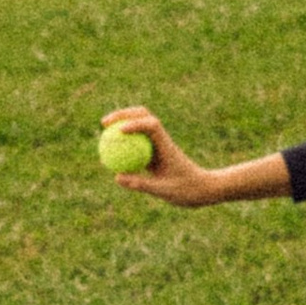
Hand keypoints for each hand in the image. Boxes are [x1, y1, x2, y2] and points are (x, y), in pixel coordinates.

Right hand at [98, 107, 212, 205]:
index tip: (120, 131)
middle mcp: (162, 140)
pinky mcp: (155, 151)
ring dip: (122, 122)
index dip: (135, 124)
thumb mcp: (164, 190)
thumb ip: (141, 184)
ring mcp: (158, 144)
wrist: (202, 189)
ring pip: (139, 125)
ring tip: (103, 129)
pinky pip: (137, 142)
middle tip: (104, 123)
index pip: (151, 126)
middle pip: (142, 116)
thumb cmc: (187, 190)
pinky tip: (109, 151)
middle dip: (123, 114)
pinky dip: (124, 142)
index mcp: (167, 145)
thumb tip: (117, 177)